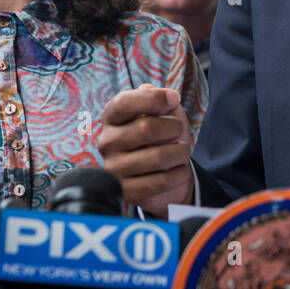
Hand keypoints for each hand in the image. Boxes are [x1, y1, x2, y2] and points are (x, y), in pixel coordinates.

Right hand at [97, 85, 193, 214]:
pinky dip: (179, 173)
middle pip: (145, 128)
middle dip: (173, 128)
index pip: (124, 103)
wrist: (163, 171)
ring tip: (182, 151)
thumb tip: (167, 96)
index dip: (153, 99)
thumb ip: (161, 99)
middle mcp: (107, 142)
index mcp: (112, 117)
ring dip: (180, 152)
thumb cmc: (162, 135)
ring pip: (157, 157)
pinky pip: (160, 182)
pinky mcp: (126, 191)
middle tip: (179, 130)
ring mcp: (114, 168)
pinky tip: (180, 169)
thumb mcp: (163, 111)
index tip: (174, 98)